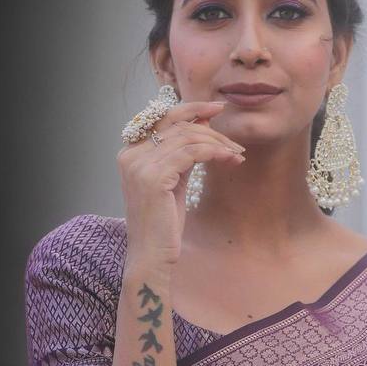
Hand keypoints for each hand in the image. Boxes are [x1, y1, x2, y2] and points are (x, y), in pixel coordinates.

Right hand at [118, 97, 245, 269]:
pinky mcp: (154, 177)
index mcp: (130, 152)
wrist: (152, 257)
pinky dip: (214, 153)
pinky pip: (192, 153)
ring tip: (236, 156)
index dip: (191, 109)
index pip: (163, 118)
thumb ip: (183, 153)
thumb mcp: (174, 181)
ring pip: (188, 137)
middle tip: (234, 144)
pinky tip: (228, 160)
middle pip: (177, 125)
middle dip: (211, 130)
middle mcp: (130, 154)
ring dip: (218, 144)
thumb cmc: (163, 225)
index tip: (217, 109)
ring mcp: (140, 165)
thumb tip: (204, 124)